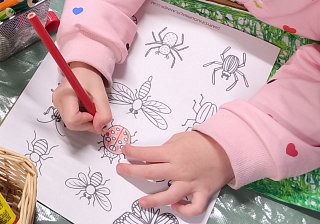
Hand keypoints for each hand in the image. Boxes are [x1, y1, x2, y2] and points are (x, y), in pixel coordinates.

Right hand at [51, 62, 112, 132]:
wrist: (83, 69)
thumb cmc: (90, 78)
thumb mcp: (101, 94)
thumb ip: (104, 113)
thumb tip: (99, 129)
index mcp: (65, 95)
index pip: (72, 120)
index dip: (86, 121)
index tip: (95, 112)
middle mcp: (57, 101)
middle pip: (71, 124)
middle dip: (87, 123)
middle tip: (96, 113)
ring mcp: (56, 104)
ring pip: (71, 124)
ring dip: (85, 122)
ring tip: (90, 108)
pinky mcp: (59, 105)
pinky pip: (70, 119)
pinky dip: (81, 119)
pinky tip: (85, 109)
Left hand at [117, 131, 233, 217]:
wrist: (226, 149)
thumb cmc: (201, 142)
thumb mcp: (179, 139)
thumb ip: (165, 149)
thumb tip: (152, 157)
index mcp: (172, 153)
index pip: (147, 153)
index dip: (132, 152)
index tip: (123, 151)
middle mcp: (179, 169)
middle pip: (151, 172)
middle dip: (132, 172)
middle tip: (121, 170)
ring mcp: (191, 183)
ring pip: (170, 195)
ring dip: (154, 200)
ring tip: (141, 203)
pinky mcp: (202, 192)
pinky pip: (194, 206)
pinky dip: (184, 210)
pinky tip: (175, 207)